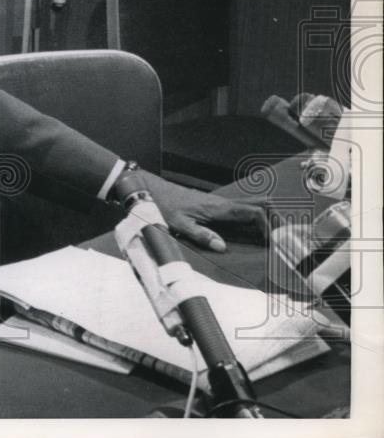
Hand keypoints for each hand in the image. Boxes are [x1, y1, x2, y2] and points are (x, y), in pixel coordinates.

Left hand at [138, 170, 266, 251]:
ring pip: (253, 206)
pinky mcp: (216, 206)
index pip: (254, 212)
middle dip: (275, 219)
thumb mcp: (179, 224)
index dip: (267, 225)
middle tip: (284, 238)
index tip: (273, 241)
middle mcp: (224, 203)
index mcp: (219, 207)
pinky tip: (256, 232)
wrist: (154, 190)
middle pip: (260, 204)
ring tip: (275, 237)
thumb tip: (223, 247)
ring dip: (266, 218)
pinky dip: (254, 219)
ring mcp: (221, 203)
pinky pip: (242, 210)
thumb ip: (201, 235)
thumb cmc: (165, 206)